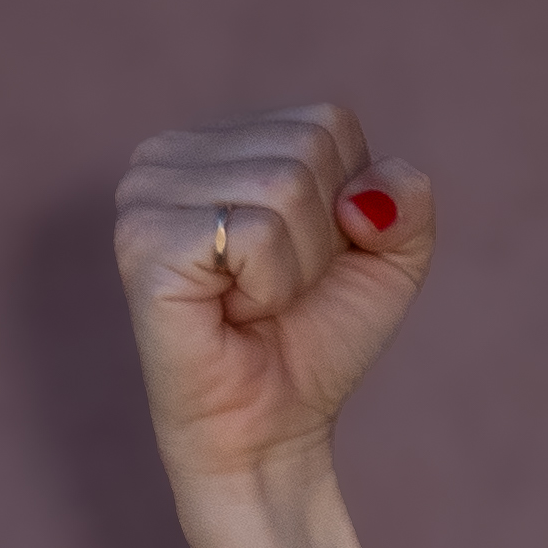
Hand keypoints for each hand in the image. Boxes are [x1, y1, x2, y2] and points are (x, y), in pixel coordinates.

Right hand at [113, 102, 434, 490]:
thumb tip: (365, 195)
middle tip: (279, 288)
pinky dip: (271, 285)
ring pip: (284, 186)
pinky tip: (233, 310)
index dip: (351, 204)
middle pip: (309, 148)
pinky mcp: (143, 239)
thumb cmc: (318, 336)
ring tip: (254, 300)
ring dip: (298, 266)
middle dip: (325, 237)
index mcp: (220, 139)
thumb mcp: (390, 258)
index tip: (309, 257)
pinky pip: (255, 233)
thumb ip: (404, 198)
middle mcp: (169, 151)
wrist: (275, 423)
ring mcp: (145, 190)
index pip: (329, 123)